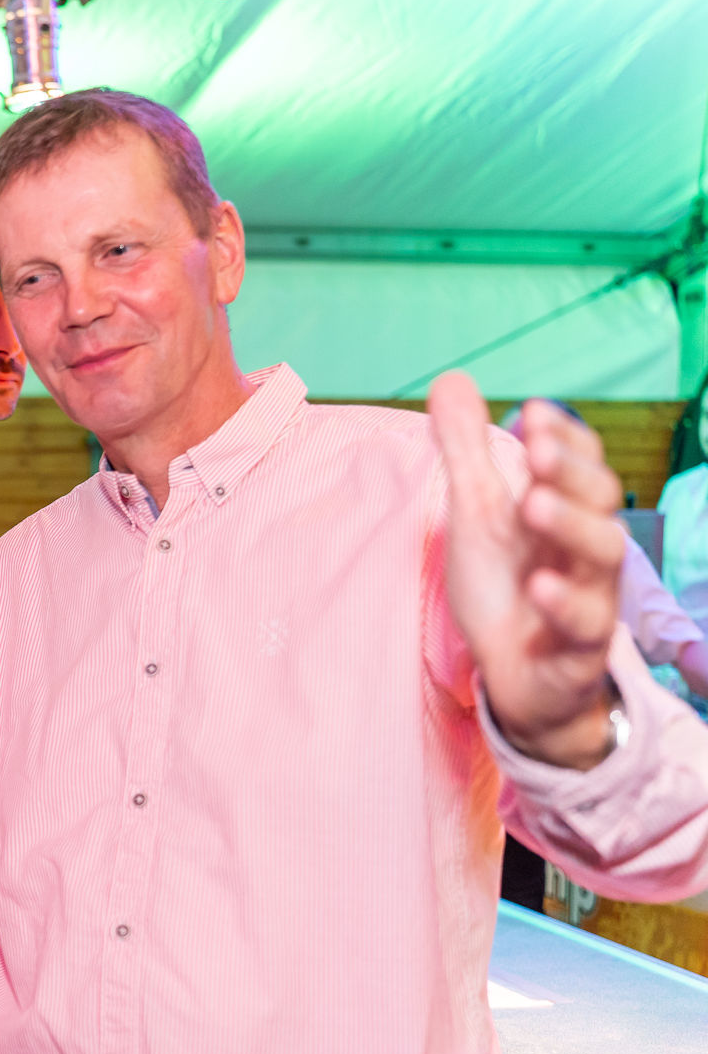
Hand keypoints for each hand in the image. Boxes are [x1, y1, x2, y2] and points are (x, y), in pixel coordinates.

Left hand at [428, 373, 623, 769]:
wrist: (516, 674)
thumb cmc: (505, 586)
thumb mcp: (476, 513)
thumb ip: (466, 451)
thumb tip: (451, 378)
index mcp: (563, 511)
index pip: (580, 464)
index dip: (563, 438)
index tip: (531, 413)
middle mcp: (583, 549)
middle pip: (598, 502)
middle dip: (569, 471)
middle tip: (533, 448)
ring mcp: (587, 598)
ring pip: (602, 557)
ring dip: (570, 525)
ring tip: (532, 503)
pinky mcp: (576, 650)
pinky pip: (585, 626)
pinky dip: (565, 604)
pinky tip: (539, 585)